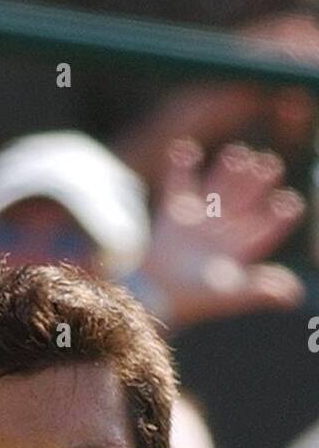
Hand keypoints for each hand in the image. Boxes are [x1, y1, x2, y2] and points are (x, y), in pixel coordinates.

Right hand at [140, 138, 304, 326]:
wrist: (152, 296)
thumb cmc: (192, 299)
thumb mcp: (231, 294)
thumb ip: (262, 289)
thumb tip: (297, 295)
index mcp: (239, 252)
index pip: (265, 229)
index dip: (279, 217)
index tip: (291, 202)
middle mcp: (221, 235)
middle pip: (244, 203)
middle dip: (258, 184)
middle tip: (270, 164)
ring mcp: (196, 223)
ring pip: (217, 189)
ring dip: (227, 171)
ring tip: (238, 153)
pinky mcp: (172, 216)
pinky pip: (179, 184)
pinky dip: (180, 166)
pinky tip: (186, 148)